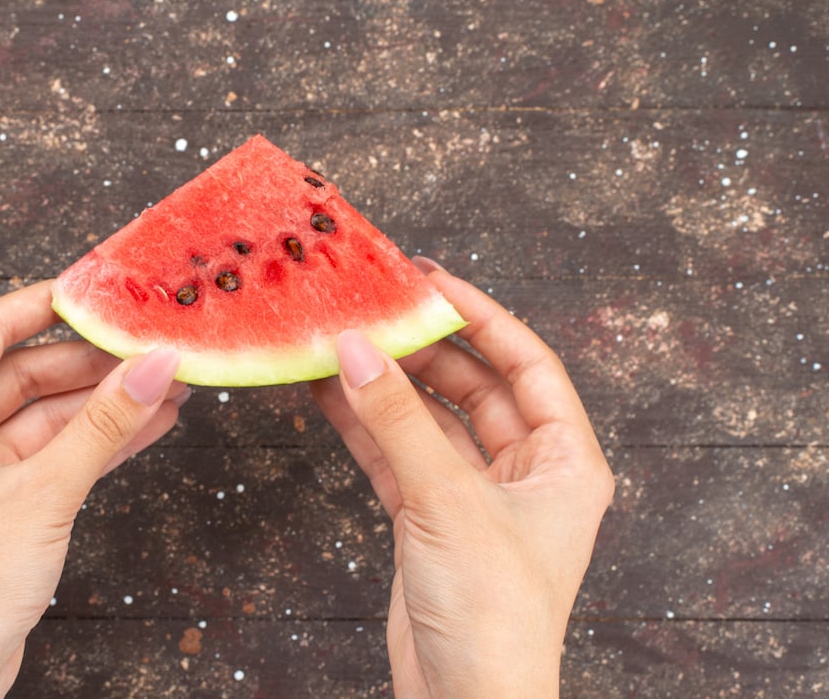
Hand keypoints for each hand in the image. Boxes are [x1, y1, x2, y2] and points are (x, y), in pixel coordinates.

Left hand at [0, 280, 186, 698]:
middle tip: (149, 346)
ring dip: (103, 403)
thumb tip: (154, 367)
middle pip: (26, 373)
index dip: (44, 304)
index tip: (97, 289)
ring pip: (47, 417)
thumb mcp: (43, 493)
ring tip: (164, 384)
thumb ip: (103, 426)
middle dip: (91, 362)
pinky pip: (55, 455)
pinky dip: (98, 442)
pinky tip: (149, 426)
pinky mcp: (4, 505)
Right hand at [310, 259, 613, 698]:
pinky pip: (398, 456)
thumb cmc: (493, 616)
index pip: (527, 363)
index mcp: (565, 461)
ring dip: (386, 385)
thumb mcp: (448, 502)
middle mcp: (526, 473)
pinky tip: (329, 396)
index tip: (430, 280)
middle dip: (423, 348)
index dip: (481, 315)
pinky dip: (366, 427)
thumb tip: (355, 348)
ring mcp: (475, 497)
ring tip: (341, 344)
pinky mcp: (430, 521)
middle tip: (373, 310)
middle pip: (473, 386)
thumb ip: (398, 421)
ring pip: (429, 420)